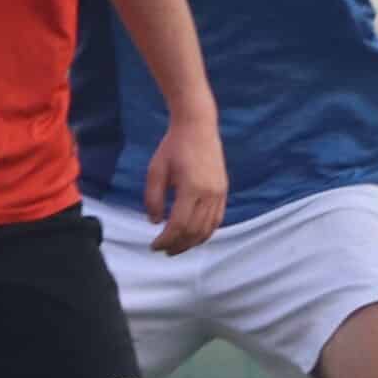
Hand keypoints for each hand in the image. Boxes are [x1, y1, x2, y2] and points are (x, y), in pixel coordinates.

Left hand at [143, 112, 226, 253]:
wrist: (198, 127)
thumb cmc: (173, 147)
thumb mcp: (155, 171)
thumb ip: (153, 198)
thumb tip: (154, 222)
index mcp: (192, 188)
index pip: (179, 225)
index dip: (165, 240)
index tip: (153, 246)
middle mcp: (210, 194)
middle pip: (195, 231)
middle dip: (178, 245)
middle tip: (163, 251)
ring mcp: (220, 193)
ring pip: (208, 229)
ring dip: (192, 243)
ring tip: (176, 248)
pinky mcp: (223, 191)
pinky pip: (217, 219)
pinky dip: (205, 232)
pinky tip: (193, 237)